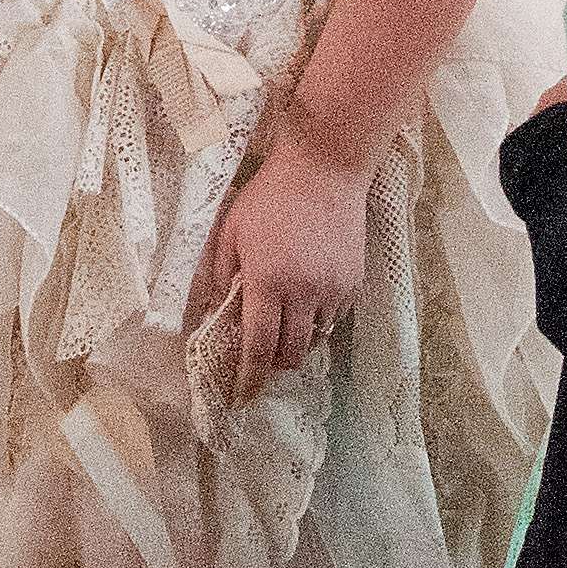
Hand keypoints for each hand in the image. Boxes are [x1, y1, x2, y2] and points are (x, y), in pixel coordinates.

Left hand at [186, 115, 378, 407]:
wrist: (324, 169)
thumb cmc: (269, 196)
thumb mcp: (231, 230)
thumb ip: (220, 274)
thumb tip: (213, 312)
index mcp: (268, 283)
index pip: (258, 347)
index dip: (249, 378)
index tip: (241, 398)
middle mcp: (304, 293)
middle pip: (291, 353)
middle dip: (275, 365)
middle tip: (262, 361)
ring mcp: (334, 290)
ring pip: (315, 338)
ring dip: (297, 341)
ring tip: (285, 326)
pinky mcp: (354, 283)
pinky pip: (334, 318)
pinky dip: (318, 320)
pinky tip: (308, 301)